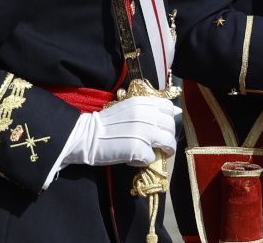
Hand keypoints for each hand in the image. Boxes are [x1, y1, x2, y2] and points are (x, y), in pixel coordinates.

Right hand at [63, 96, 180, 168]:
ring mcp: (144, 132)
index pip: (168, 107)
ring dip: (163, 150)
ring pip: (168, 143)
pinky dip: (145, 161)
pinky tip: (135, 159)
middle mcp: (146, 115)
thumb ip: (149, 109)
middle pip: (170, 127)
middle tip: (160, 144)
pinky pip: (151, 157)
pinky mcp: (139, 149)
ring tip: (152, 153)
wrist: (86, 136)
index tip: (163, 127)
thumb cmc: (106, 124)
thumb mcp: (129, 108)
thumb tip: (176, 111)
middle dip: (168, 137)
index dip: (168, 118)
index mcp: (143, 102)